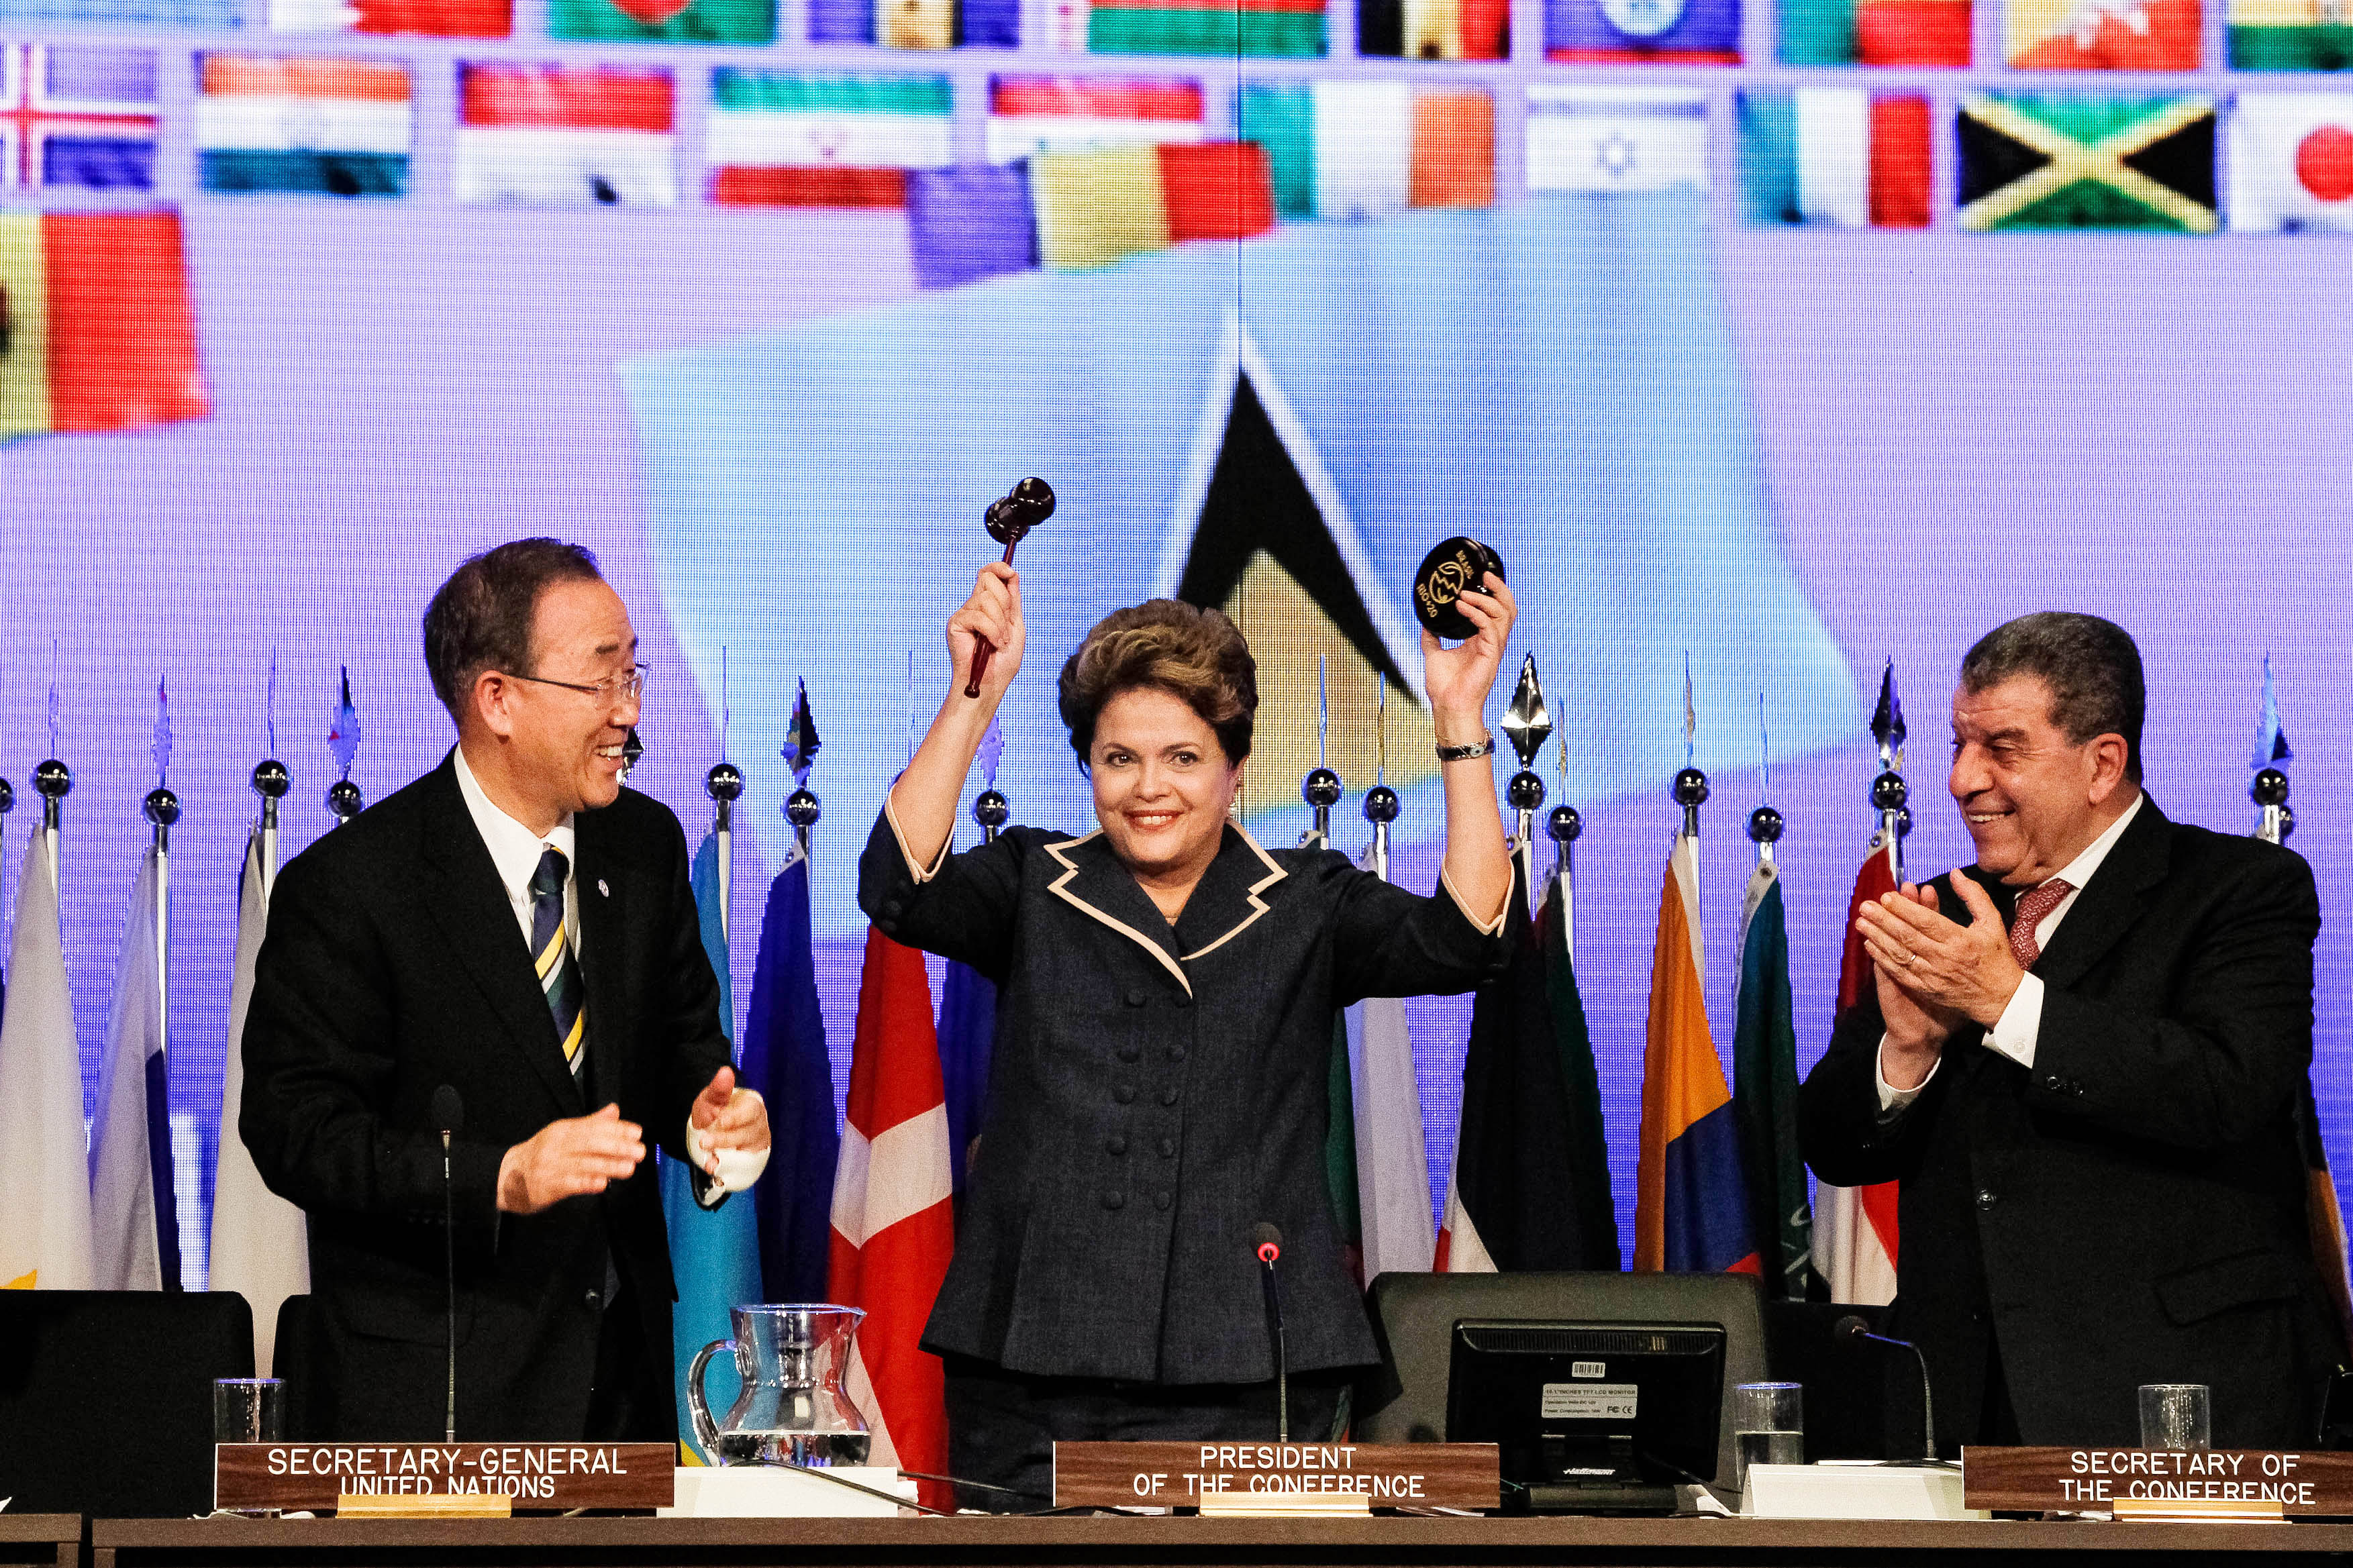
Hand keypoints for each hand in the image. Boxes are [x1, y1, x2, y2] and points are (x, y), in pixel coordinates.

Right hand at [497, 1103, 644, 1213]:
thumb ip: (590, 1124)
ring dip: (609, 1165)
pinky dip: (587, 1182)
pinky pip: (570, 1183)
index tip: (637, 1132)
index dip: (617, 1129)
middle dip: (618, 1146)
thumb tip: (614, 1110)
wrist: (505, 1177)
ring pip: (584, 1163)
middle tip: (640, 1151)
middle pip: (590, 1143)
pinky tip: (603, 1183)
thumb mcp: (562, 1134)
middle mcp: (556, 1145)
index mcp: (562, 1130)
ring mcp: (551, 1166)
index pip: (592, 1126)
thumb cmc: (541, 1154)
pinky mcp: (547, 1186)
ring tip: (630, 1167)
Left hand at [689, 1065, 770, 1174]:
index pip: (750, 1112)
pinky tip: (714, 1168)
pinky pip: (741, 1168)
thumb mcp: (713, 1098)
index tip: (720, 1121)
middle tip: (704, 1143)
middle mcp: (759, 1126)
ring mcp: (756, 1145)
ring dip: (726, 1159)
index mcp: (753, 1106)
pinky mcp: (750, 1161)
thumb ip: (719, 1088)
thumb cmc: (716, 1110)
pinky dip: (727, 1169)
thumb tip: (725, 1071)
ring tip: (709, 1162)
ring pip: (745, 1153)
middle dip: (725, 1140)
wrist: (713, 1129)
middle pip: (747, 1134)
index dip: (735, 1117)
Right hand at [948, 563, 1022, 699]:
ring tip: (999, 642)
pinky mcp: (955, 624)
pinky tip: (992, 645)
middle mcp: (974, 606)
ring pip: (986, 598)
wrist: (990, 683)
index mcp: (989, 605)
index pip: (989, 574)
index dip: (999, 567)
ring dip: (1000, 624)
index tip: (1011, 572)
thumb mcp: (1015, 626)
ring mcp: (964, 614)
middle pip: (989, 580)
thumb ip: (1013, 601)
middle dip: (1005, 603)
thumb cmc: (1002, 661)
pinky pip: (978, 616)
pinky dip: (992, 632)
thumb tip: (1012, 574)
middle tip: (1005, 628)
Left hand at [1422, 573, 1515, 742]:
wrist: (1447, 705)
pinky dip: (1476, 613)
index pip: (1496, 610)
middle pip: (1508, 608)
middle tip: (1483, 574)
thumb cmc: (1445, 687)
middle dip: (1499, 588)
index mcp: (1481, 640)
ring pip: (1504, 614)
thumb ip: (1432, 637)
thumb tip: (1426, 621)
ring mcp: (1493, 647)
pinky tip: (1462, 607)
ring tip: (1465, 593)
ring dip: (1485, 598)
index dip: (1492, 592)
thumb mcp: (1434, 653)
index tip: (1478, 577)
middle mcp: (1491, 641)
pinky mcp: (1490, 653)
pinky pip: (1489, 626)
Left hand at [1856, 874, 2024, 1029]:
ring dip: (1878, 938)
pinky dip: (1883, 959)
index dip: (1904, 908)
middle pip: (1908, 936)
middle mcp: (1944, 958)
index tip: (1886, 896)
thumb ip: (1974, 895)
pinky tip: (1870, 946)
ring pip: (1900, 954)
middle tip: (1865, 906)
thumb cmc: (1996, 957)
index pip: (1926, 921)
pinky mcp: (1926, 989)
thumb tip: (1955, 873)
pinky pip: (1900, 973)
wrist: (2001, 998)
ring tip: (1861, 923)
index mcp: (1960, 940)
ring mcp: (1933, 975)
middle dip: (1883, 920)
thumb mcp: (1992, 922)